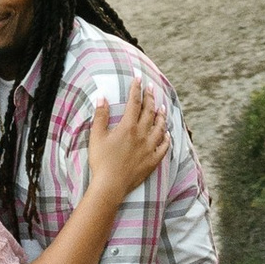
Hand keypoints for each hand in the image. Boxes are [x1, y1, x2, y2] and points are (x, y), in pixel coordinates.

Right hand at [91, 86, 169, 201]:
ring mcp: (149, 148)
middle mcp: (142, 134)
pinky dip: (167, 138)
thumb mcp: (97, 136)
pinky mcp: (152, 160)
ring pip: (160, 127)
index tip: (138, 78)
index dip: (136, 89)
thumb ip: (100, 115)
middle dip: (151, 97)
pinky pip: (164, 147)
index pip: (134, 102)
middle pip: (149, 111)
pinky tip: (167, 134)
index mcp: (128, 126)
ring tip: (163, 107)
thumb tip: (102, 96)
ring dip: (162, 115)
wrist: (110, 185)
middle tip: (151, 87)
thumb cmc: (101, 161)